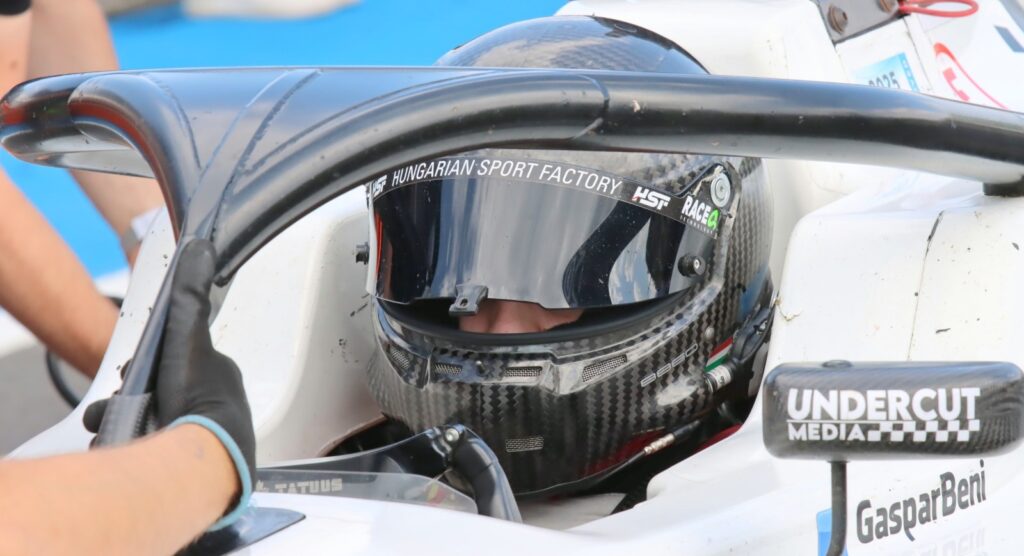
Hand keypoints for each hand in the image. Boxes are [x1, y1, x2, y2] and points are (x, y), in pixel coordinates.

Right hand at [84, 239, 254, 526]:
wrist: (202, 457)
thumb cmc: (197, 394)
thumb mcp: (188, 334)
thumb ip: (189, 295)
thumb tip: (200, 247)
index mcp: (219, 374)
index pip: (174, 361)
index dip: (145, 366)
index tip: (129, 373)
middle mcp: (217, 403)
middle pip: (161, 391)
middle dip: (133, 395)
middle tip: (123, 400)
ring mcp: (206, 435)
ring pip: (155, 419)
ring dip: (129, 419)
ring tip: (119, 423)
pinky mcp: (193, 463)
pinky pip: (157, 448)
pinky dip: (137, 444)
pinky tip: (127, 444)